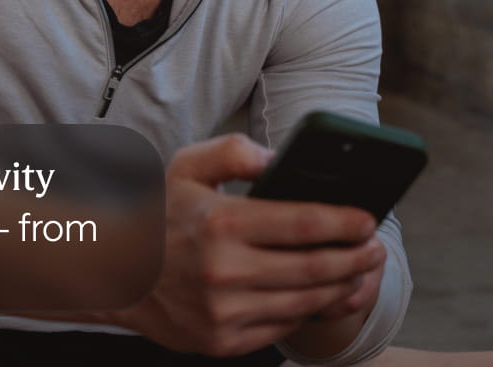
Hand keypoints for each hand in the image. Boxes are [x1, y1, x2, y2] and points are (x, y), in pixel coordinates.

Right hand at [107, 134, 385, 356]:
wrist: (117, 274)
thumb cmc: (161, 215)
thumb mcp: (186, 166)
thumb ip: (232, 151)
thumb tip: (277, 160)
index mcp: (221, 223)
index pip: (303, 224)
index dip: (345, 223)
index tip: (369, 220)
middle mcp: (224, 271)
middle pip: (314, 269)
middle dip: (356, 258)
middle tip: (376, 249)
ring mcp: (224, 312)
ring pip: (304, 303)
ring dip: (341, 287)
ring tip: (359, 271)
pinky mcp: (223, 341)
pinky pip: (282, 328)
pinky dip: (309, 312)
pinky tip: (324, 296)